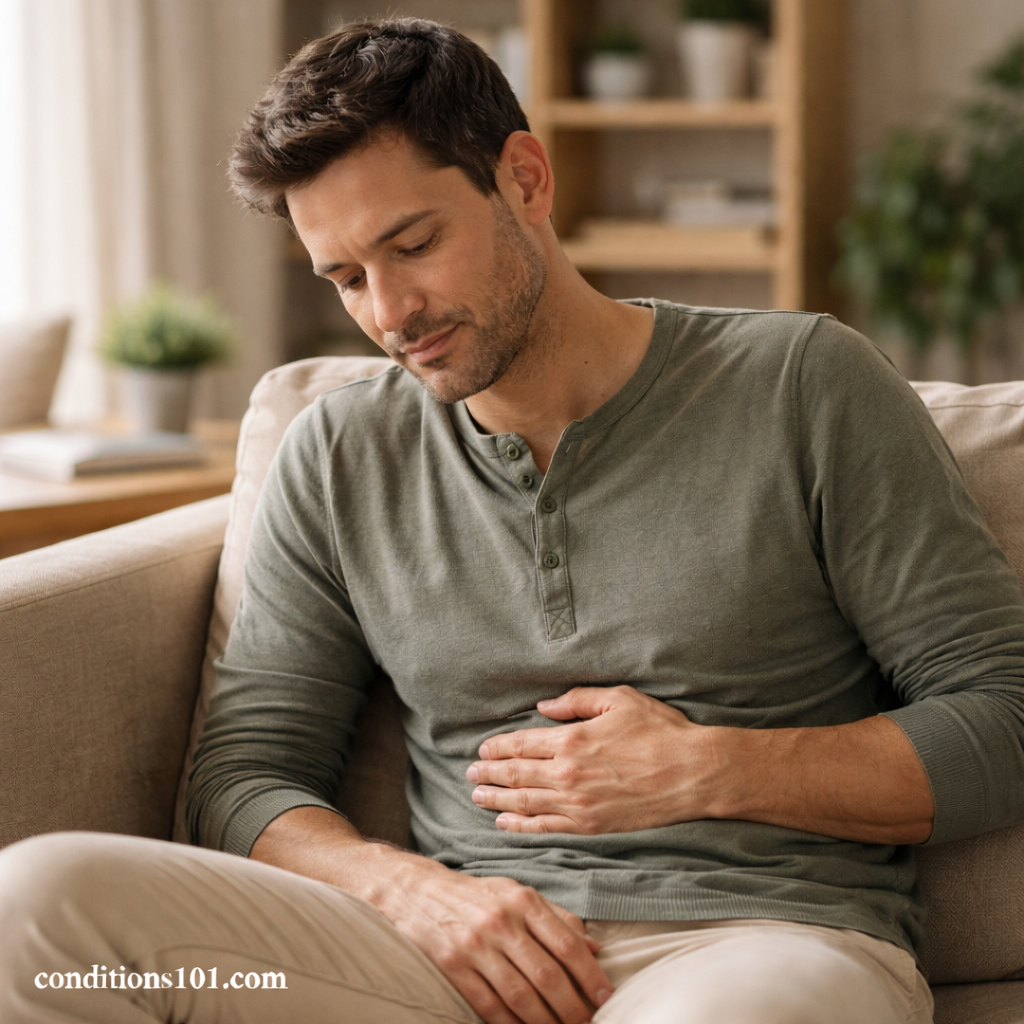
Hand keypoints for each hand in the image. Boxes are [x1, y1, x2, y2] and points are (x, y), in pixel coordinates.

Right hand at [379, 855, 611, 1023]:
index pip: (567, 944)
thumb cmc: (477, 895)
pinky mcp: (453, 967)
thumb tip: (593, 948)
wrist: (417, 891)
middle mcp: (501, 921)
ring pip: (520, 996)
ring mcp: (475, 945)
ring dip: (545, 1022)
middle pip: (547, 975)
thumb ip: (557, 917)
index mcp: (523, 900)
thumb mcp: (517, 893)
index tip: (606, 998)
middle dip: (573, 1008)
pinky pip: (489, 1005)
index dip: (590, 976)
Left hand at [467, 685, 715, 833]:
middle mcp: (567, 773)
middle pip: (515, 775)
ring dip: (496, 800)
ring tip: (477, 796)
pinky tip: (505, 823)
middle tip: (469, 774)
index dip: (497, 748)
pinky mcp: (591, 825)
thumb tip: (543, 706)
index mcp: (571, 739)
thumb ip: (576, 700)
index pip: (521, 744)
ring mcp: (577, 803)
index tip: (482, 750)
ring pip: (524, 802)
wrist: (693, 773)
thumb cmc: (660, 731)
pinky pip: (546, 826)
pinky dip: (521, 825)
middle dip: (488, 774)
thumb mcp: (618, 699)